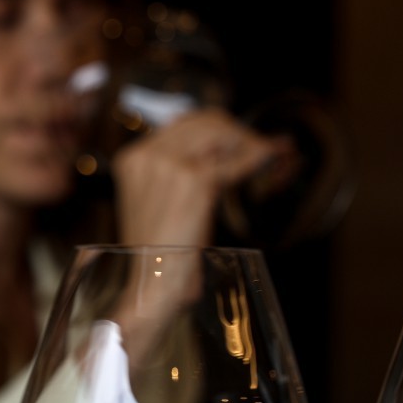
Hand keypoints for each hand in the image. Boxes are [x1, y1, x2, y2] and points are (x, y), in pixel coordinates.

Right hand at [111, 108, 290, 245]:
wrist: (154, 280)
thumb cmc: (159, 251)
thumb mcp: (159, 202)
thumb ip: (178, 172)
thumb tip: (220, 151)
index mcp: (131, 159)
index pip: (182, 123)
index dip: (218, 128)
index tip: (241, 139)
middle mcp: (147, 155)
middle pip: (203, 122)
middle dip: (237, 133)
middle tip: (260, 147)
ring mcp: (168, 165)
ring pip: (221, 133)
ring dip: (248, 143)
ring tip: (267, 155)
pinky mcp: (194, 180)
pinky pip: (235, 162)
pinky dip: (258, 158)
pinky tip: (270, 158)